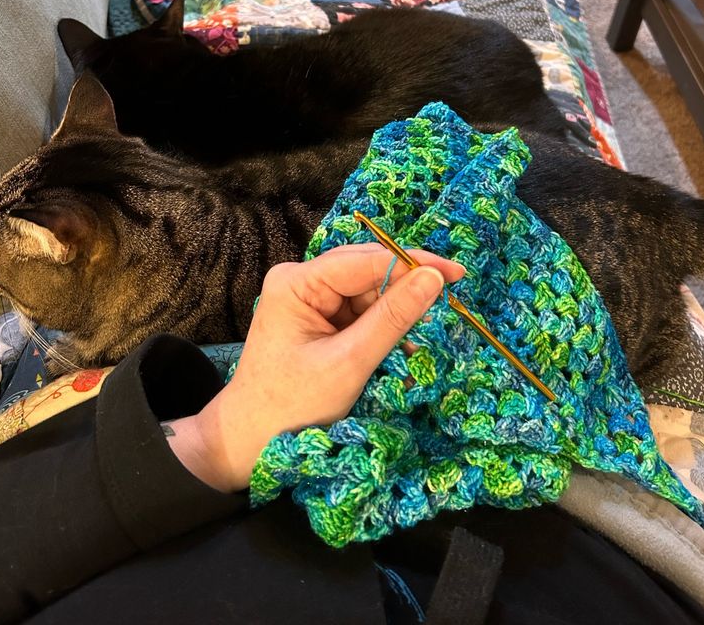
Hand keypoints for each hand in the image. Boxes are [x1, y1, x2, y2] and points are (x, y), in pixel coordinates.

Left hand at [166, 244, 464, 491]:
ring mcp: (305, 299)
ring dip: (394, 315)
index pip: (366, 260)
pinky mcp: (313, 319)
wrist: (247, 443)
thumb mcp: (349, 362)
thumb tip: (434, 278)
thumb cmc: (292, 407)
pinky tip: (398, 348)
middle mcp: (299, 280)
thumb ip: (393, 318)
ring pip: (366, 293)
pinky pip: (356, 312)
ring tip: (415, 343)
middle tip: (449, 301)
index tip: (457, 274)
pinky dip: (380, 328)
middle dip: (405, 289)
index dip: (414, 263)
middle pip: (366, 271)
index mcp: (297, 282)